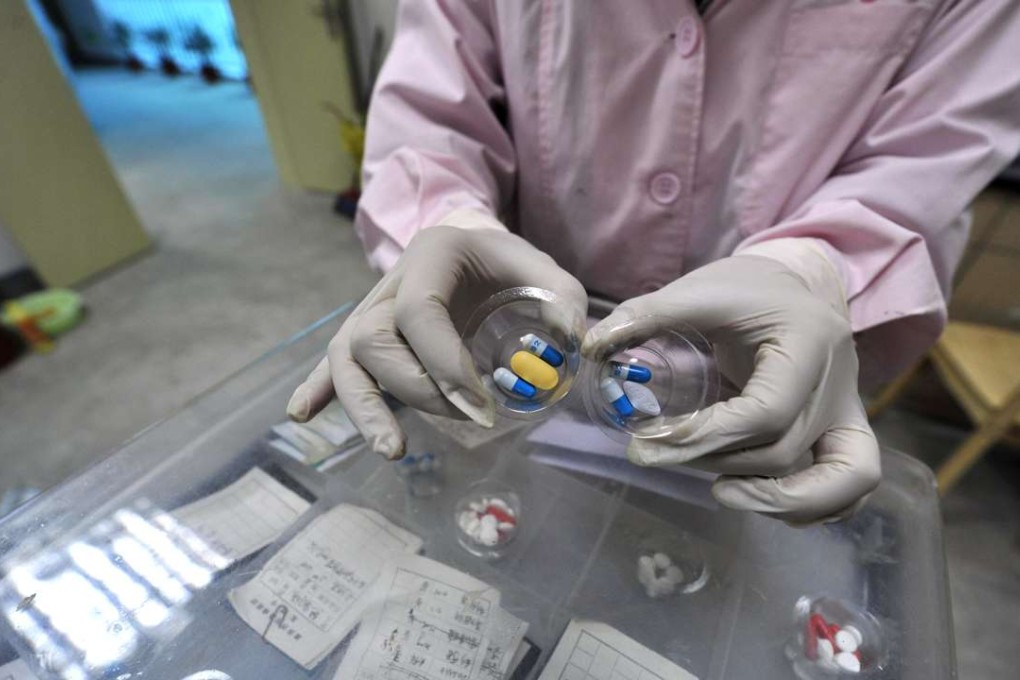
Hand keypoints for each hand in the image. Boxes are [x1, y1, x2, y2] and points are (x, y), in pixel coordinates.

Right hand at [287, 217, 587, 459]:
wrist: (472, 247)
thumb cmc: (509, 265)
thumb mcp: (546, 272)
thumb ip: (564, 307)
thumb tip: (566, 355)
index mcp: (432, 254)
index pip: (418, 311)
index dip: (443, 363)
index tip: (482, 405)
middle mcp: (391, 282)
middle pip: (373, 338)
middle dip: (415, 389)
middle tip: (466, 418)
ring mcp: (372, 309)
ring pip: (346, 356)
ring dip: (363, 406)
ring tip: (390, 449)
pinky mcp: (365, 336)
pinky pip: (334, 362)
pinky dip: (318, 388)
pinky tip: (302, 415)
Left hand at [583, 243, 880, 523]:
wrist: (791, 283)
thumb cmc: (743, 286)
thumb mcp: (697, 292)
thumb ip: (646, 315)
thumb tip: (592, 347)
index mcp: (809, 342)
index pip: (767, 412)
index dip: (706, 436)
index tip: (649, 442)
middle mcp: (839, 381)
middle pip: (784, 448)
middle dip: (714, 461)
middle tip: (651, 456)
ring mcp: (848, 409)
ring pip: (831, 479)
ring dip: (766, 497)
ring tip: (714, 492)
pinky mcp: (843, 429)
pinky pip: (853, 484)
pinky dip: (813, 506)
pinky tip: (760, 501)